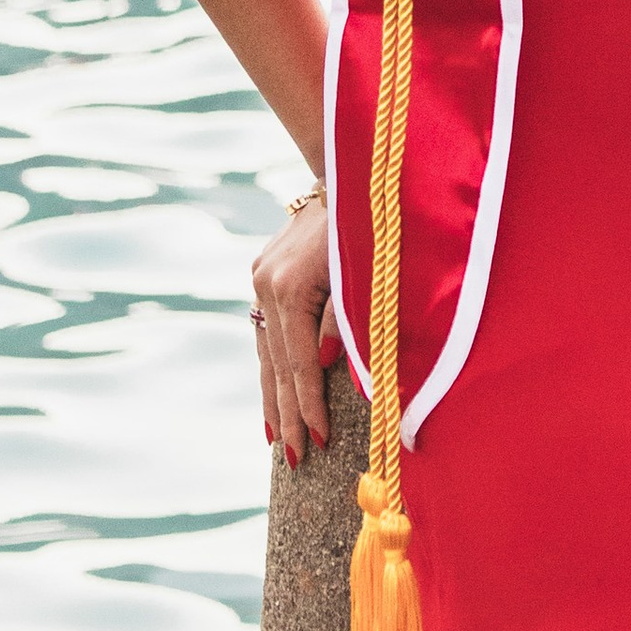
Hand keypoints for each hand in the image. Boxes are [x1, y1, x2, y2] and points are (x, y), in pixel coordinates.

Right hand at [252, 193, 339, 464]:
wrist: (348, 169)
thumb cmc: (370, 223)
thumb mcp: (363, 272)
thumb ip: (343, 320)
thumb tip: (323, 366)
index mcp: (291, 285)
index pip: (300, 361)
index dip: (310, 405)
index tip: (320, 442)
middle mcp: (267, 282)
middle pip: (277, 363)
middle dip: (289, 414)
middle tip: (297, 461)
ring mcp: (260, 277)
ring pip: (265, 352)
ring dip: (273, 398)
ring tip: (279, 443)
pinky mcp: (262, 274)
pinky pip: (264, 333)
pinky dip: (270, 368)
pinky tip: (272, 398)